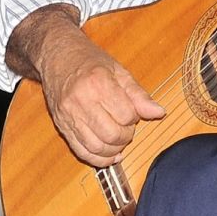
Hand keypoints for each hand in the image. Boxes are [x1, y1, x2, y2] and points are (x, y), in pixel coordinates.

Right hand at [38, 34, 164, 167]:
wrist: (57, 56)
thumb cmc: (89, 61)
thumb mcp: (119, 71)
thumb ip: (138, 95)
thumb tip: (159, 112)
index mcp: (98, 83)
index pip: (126, 115)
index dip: (134, 117)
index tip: (131, 111)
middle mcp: (81, 101)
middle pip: (112, 135)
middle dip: (126, 136)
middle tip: (127, 126)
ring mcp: (69, 116)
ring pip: (97, 148)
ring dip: (114, 150)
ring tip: (119, 139)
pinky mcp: (61, 126)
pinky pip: (81, 152)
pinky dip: (98, 158)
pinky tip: (109, 154)